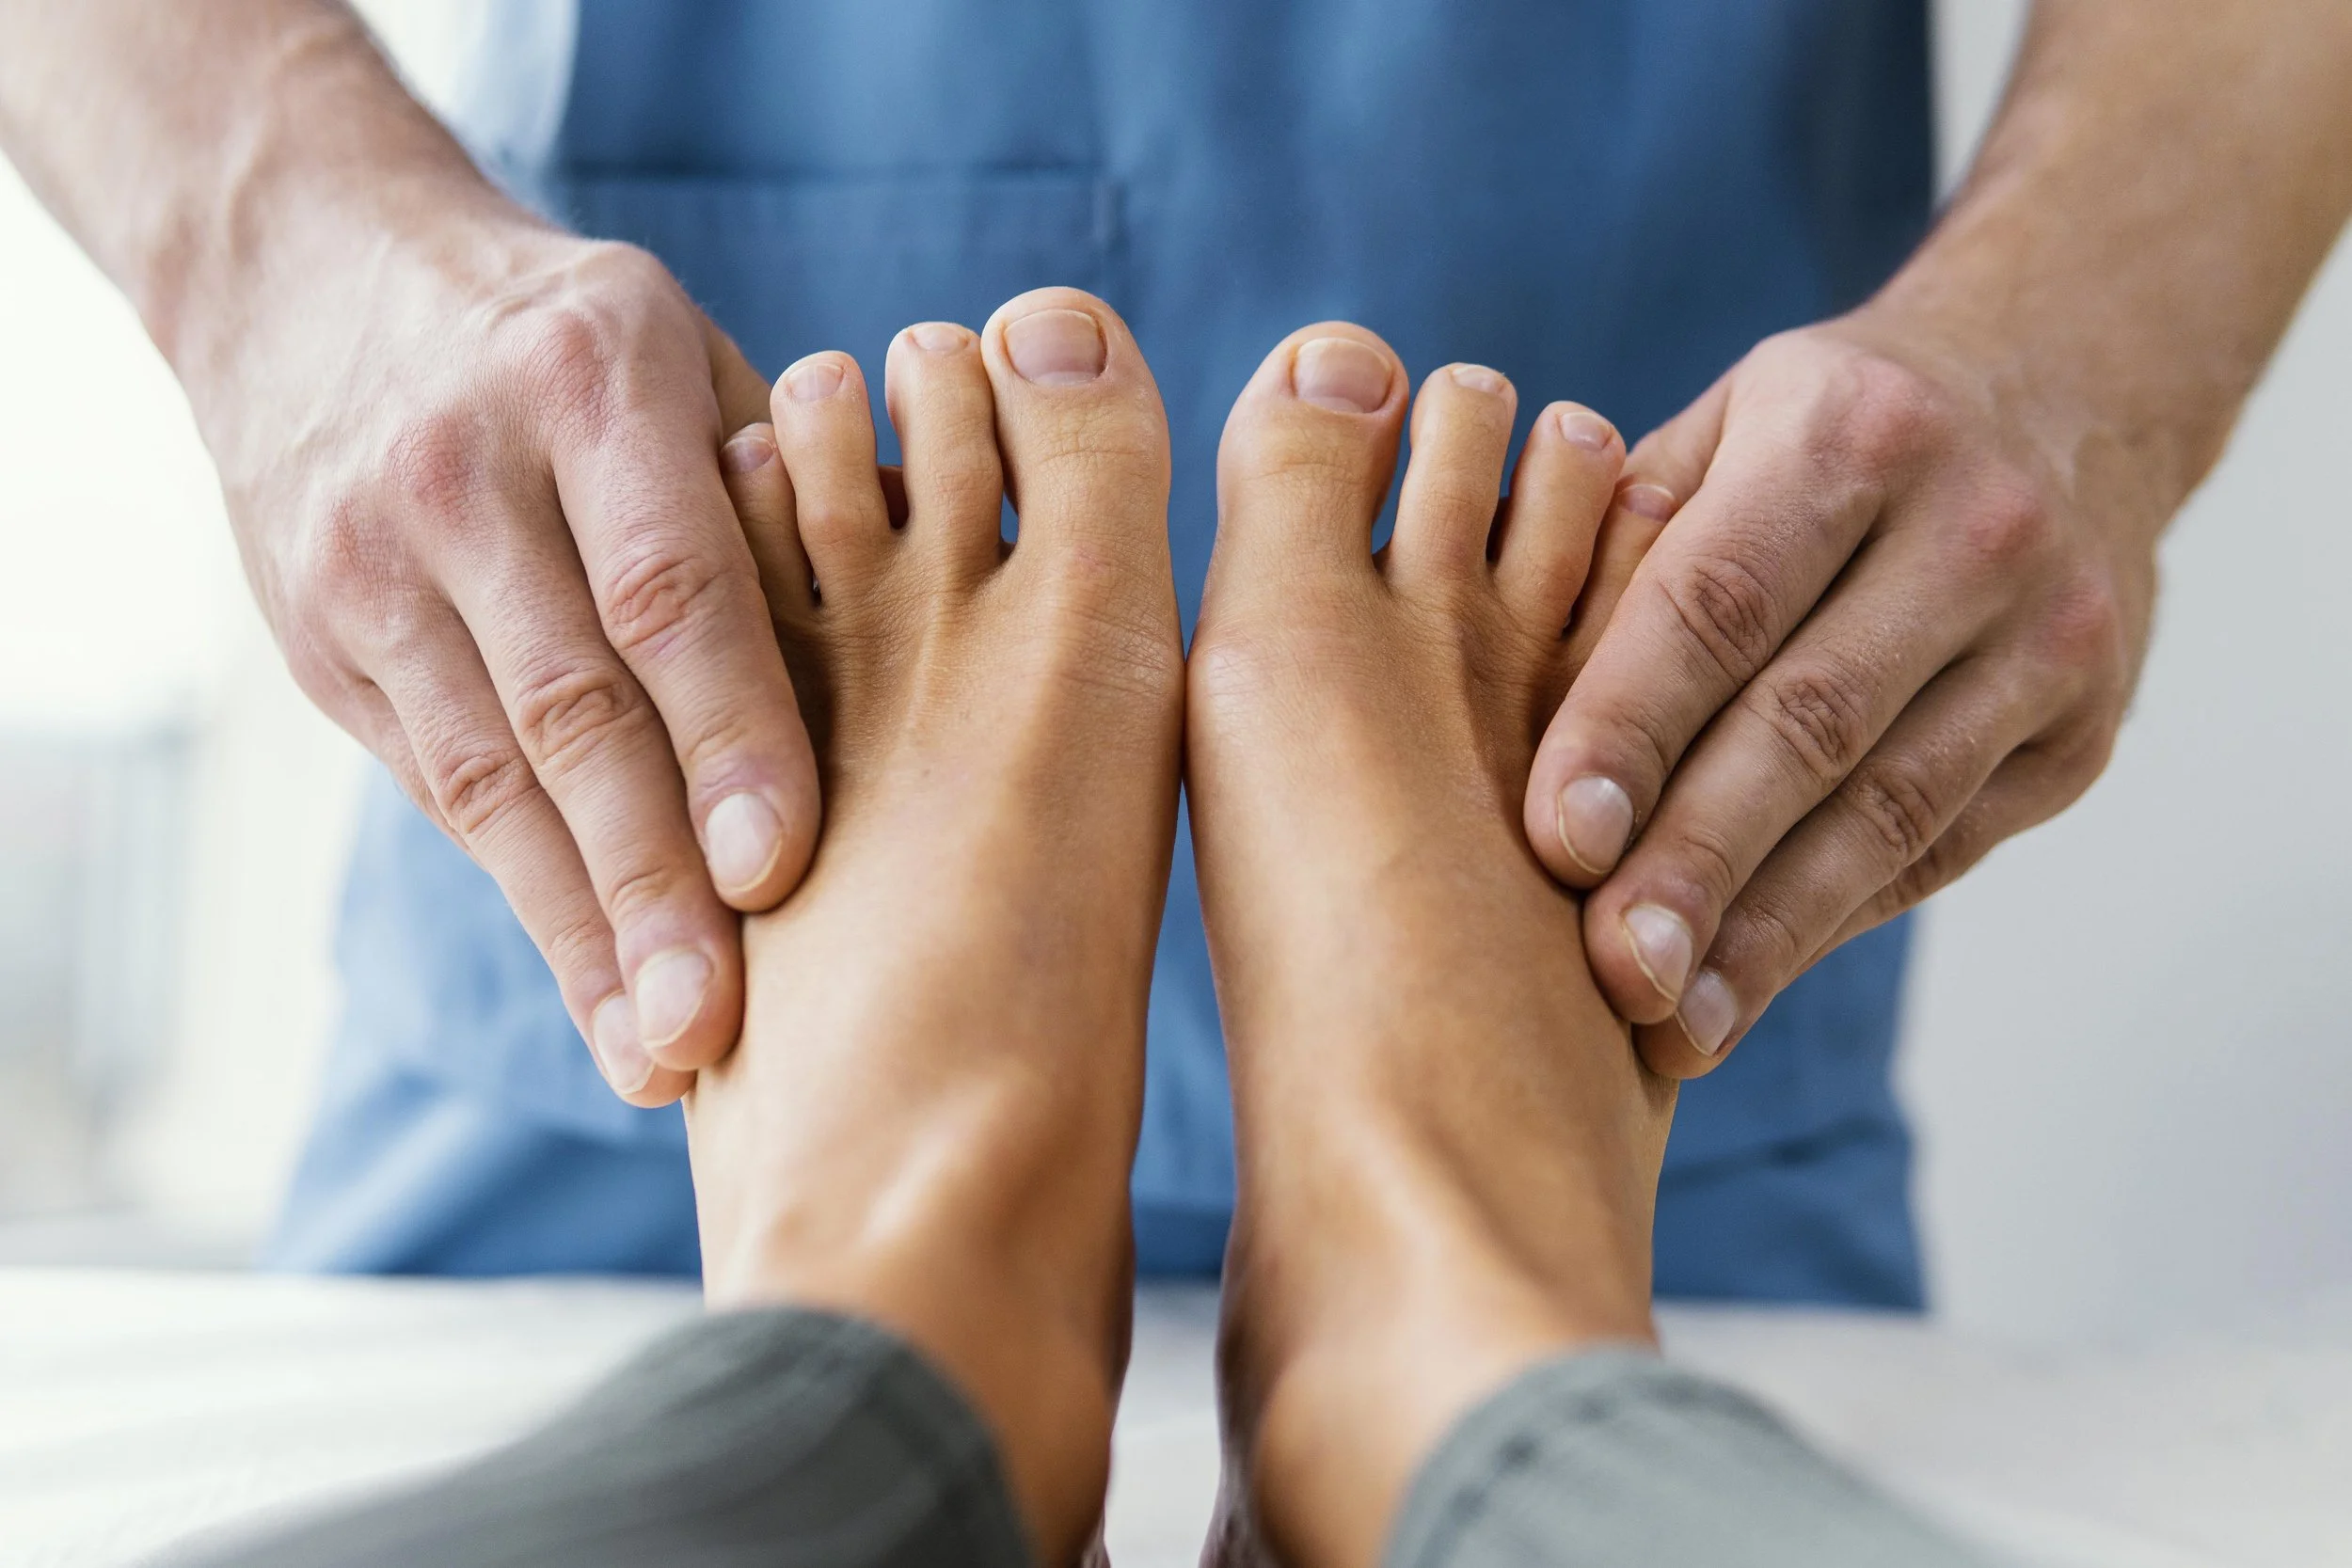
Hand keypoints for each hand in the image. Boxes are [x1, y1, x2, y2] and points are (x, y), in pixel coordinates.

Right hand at [211, 216, 816, 1104]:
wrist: (309, 272)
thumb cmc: (567, 338)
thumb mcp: (680, 352)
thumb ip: (785, 485)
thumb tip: (945, 615)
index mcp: (591, 385)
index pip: (668, 585)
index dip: (727, 732)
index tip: (777, 865)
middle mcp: (464, 476)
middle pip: (571, 709)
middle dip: (647, 882)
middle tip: (718, 1026)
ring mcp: (373, 567)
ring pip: (491, 780)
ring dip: (583, 932)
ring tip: (664, 1057)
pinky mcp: (326, 646)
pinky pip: (446, 793)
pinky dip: (531, 900)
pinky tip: (598, 994)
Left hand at [1524, 307, 2155, 1074]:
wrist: (2075, 390)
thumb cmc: (1835, 427)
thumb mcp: (1732, 419)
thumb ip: (1620, 530)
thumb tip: (1478, 656)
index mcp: (1848, 431)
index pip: (1718, 602)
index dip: (1632, 726)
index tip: (1559, 839)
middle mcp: (1971, 527)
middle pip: (1812, 723)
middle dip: (1701, 859)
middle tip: (1611, 967)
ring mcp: (2049, 636)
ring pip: (1890, 811)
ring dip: (1770, 932)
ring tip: (1670, 1021)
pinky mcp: (2082, 735)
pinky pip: (1938, 847)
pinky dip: (1832, 922)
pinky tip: (1745, 985)